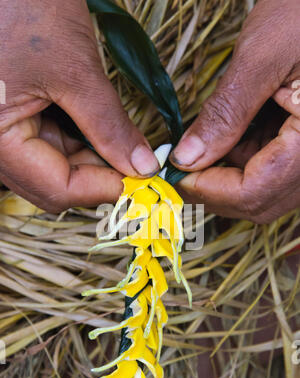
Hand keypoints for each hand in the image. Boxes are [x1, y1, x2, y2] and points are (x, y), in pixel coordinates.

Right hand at [0, 0, 158, 212]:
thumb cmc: (25, 5)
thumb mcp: (75, 71)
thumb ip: (109, 126)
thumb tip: (143, 167)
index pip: (55, 188)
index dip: (103, 188)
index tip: (142, 179)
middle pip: (54, 183)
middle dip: (99, 176)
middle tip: (139, 164)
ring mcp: (6, 129)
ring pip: (57, 166)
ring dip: (95, 159)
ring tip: (125, 142)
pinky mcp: (17, 115)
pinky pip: (53, 143)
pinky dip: (83, 141)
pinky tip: (104, 128)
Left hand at [171, 0, 299, 223]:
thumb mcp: (263, 57)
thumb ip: (225, 113)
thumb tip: (185, 158)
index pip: (254, 191)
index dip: (207, 189)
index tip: (174, 173)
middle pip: (257, 200)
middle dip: (212, 188)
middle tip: (178, 166)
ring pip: (259, 189)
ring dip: (221, 175)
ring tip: (198, 145)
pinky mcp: (299, 145)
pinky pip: (265, 169)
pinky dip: (236, 160)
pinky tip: (222, 136)